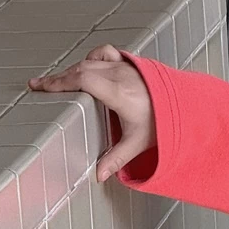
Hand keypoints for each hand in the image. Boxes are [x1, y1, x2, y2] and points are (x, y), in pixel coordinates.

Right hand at [28, 45, 155, 183]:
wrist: (189, 107)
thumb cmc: (166, 123)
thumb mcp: (138, 143)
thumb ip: (116, 158)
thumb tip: (98, 175)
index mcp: (121, 93)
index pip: (84, 79)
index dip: (60, 82)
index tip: (42, 88)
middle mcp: (122, 75)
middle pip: (81, 69)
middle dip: (58, 78)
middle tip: (39, 87)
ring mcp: (126, 67)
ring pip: (91, 61)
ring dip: (72, 70)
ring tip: (56, 81)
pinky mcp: (131, 64)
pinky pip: (106, 53)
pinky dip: (92, 58)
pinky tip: (84, 67)